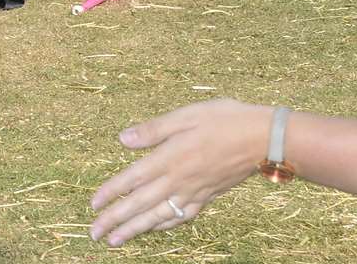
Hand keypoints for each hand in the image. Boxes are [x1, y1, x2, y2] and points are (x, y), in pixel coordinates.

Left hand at [89, 100, 271, 246]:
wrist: (263, 139)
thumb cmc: (224, 120)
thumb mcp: (186, 116)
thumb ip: (153, 130)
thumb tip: (123, 139)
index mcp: (169, 158)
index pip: (131, 180)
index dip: (111, 193)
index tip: (93, 205)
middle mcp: (178, 180)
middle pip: (140, 204)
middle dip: (115, 220)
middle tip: (94, 234)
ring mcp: (193, 192)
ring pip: (158, 217)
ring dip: (134, 230)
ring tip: (115, 241)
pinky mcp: (207, 197)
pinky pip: (181, 216)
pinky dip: (164, 226)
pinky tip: (154, 229)